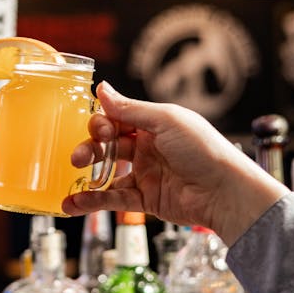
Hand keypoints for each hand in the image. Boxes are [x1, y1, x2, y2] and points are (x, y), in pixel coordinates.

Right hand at [61, 81, 287, 244]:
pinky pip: (114, 198)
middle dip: (89, 149)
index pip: (117, 119)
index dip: (102, 124)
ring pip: (108, 174)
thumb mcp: (166, 121)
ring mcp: (146, 174)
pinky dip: (93, 202)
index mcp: (154, 124)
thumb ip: (130, 109)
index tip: (96, 130)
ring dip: (86, 178)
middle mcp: (148, 147)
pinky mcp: (146, 200)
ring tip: (69, 181)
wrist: (224, 191)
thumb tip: (102, 88)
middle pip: (108, 146)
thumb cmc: (203, 150)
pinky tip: (74, 203)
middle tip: (78, 157)